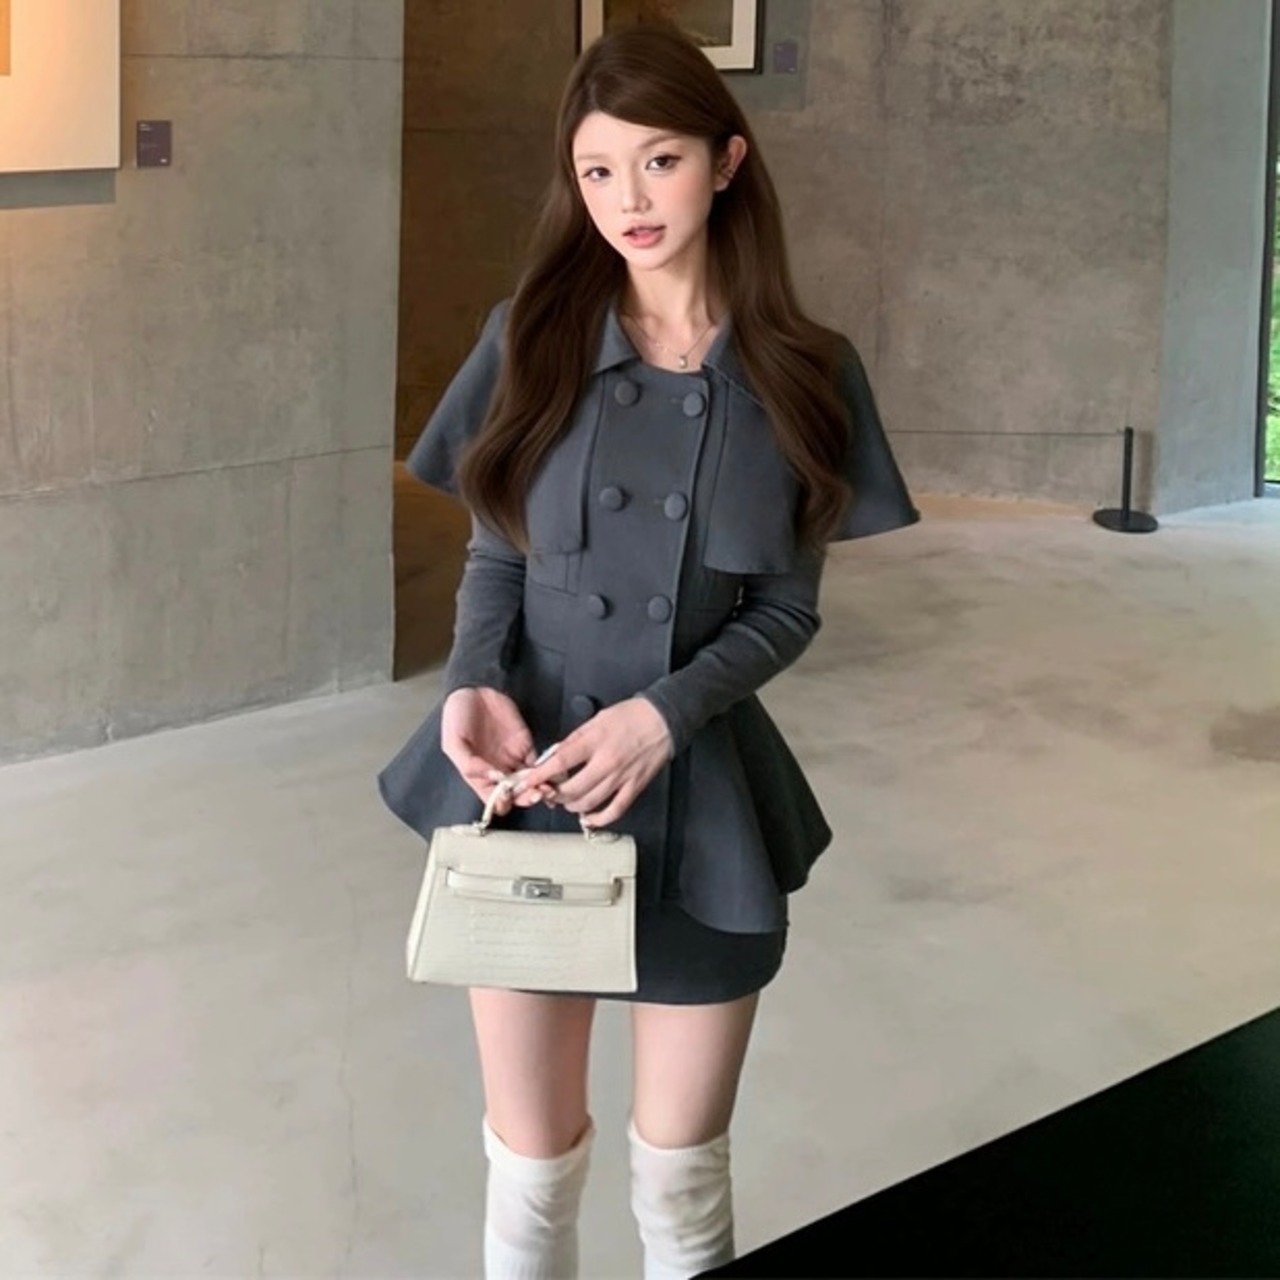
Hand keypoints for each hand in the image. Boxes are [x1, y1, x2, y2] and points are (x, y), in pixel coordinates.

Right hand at [440, 687, 548, 815]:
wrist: (474, 689)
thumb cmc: (457, 717)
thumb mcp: (453, 742)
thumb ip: (469, 764)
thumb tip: (493, 777)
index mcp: (478, 776)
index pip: (492, 799)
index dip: (502, 803)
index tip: (509, 798)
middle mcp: (497, 771)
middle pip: (515, 795)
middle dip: (526, 798)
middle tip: (536, 794)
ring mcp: (513, 759)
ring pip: (530, 782)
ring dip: (540, 788)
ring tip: (547, 788)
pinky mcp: (527, 745)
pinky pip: (539, 763)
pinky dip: (547, 770)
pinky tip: (552, 774)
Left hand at [516, 697, 672, 827]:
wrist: (663, 720)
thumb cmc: (631, 716)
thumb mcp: (596, 719)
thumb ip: (575, 739)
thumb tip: (556, 756)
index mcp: (594, 741)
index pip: (560, 762)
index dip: (541, 775)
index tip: (529, 781)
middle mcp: (606, 762)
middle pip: (572, 789)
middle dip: (554, 795)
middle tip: (548, 792)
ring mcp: (621, 777)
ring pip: (589, 802)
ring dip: (572, 807)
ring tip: (566, 802)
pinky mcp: (635, 787)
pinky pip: (615, 810)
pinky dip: (599, 819)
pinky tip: (589, 819)